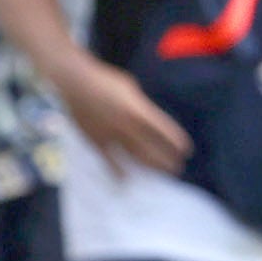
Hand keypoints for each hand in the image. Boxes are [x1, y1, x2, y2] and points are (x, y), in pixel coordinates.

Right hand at [56, 56, 190, 173]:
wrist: (75, 82)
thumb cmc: (105, 80)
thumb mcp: (130, 88)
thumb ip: (140, 105)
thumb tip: (147, 118)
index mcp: (138, 110)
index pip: (163, 130)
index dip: (176, 141)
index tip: (186, 150)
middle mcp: (127, 125)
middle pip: (152, 148)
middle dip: (166, 159)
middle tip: (177, 168)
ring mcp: (111, 135)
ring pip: (134, 156)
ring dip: (150, 166)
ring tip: (161, 173)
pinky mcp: (96, 141)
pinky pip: (108, 160)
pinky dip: (117, 172)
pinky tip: (125, 181)